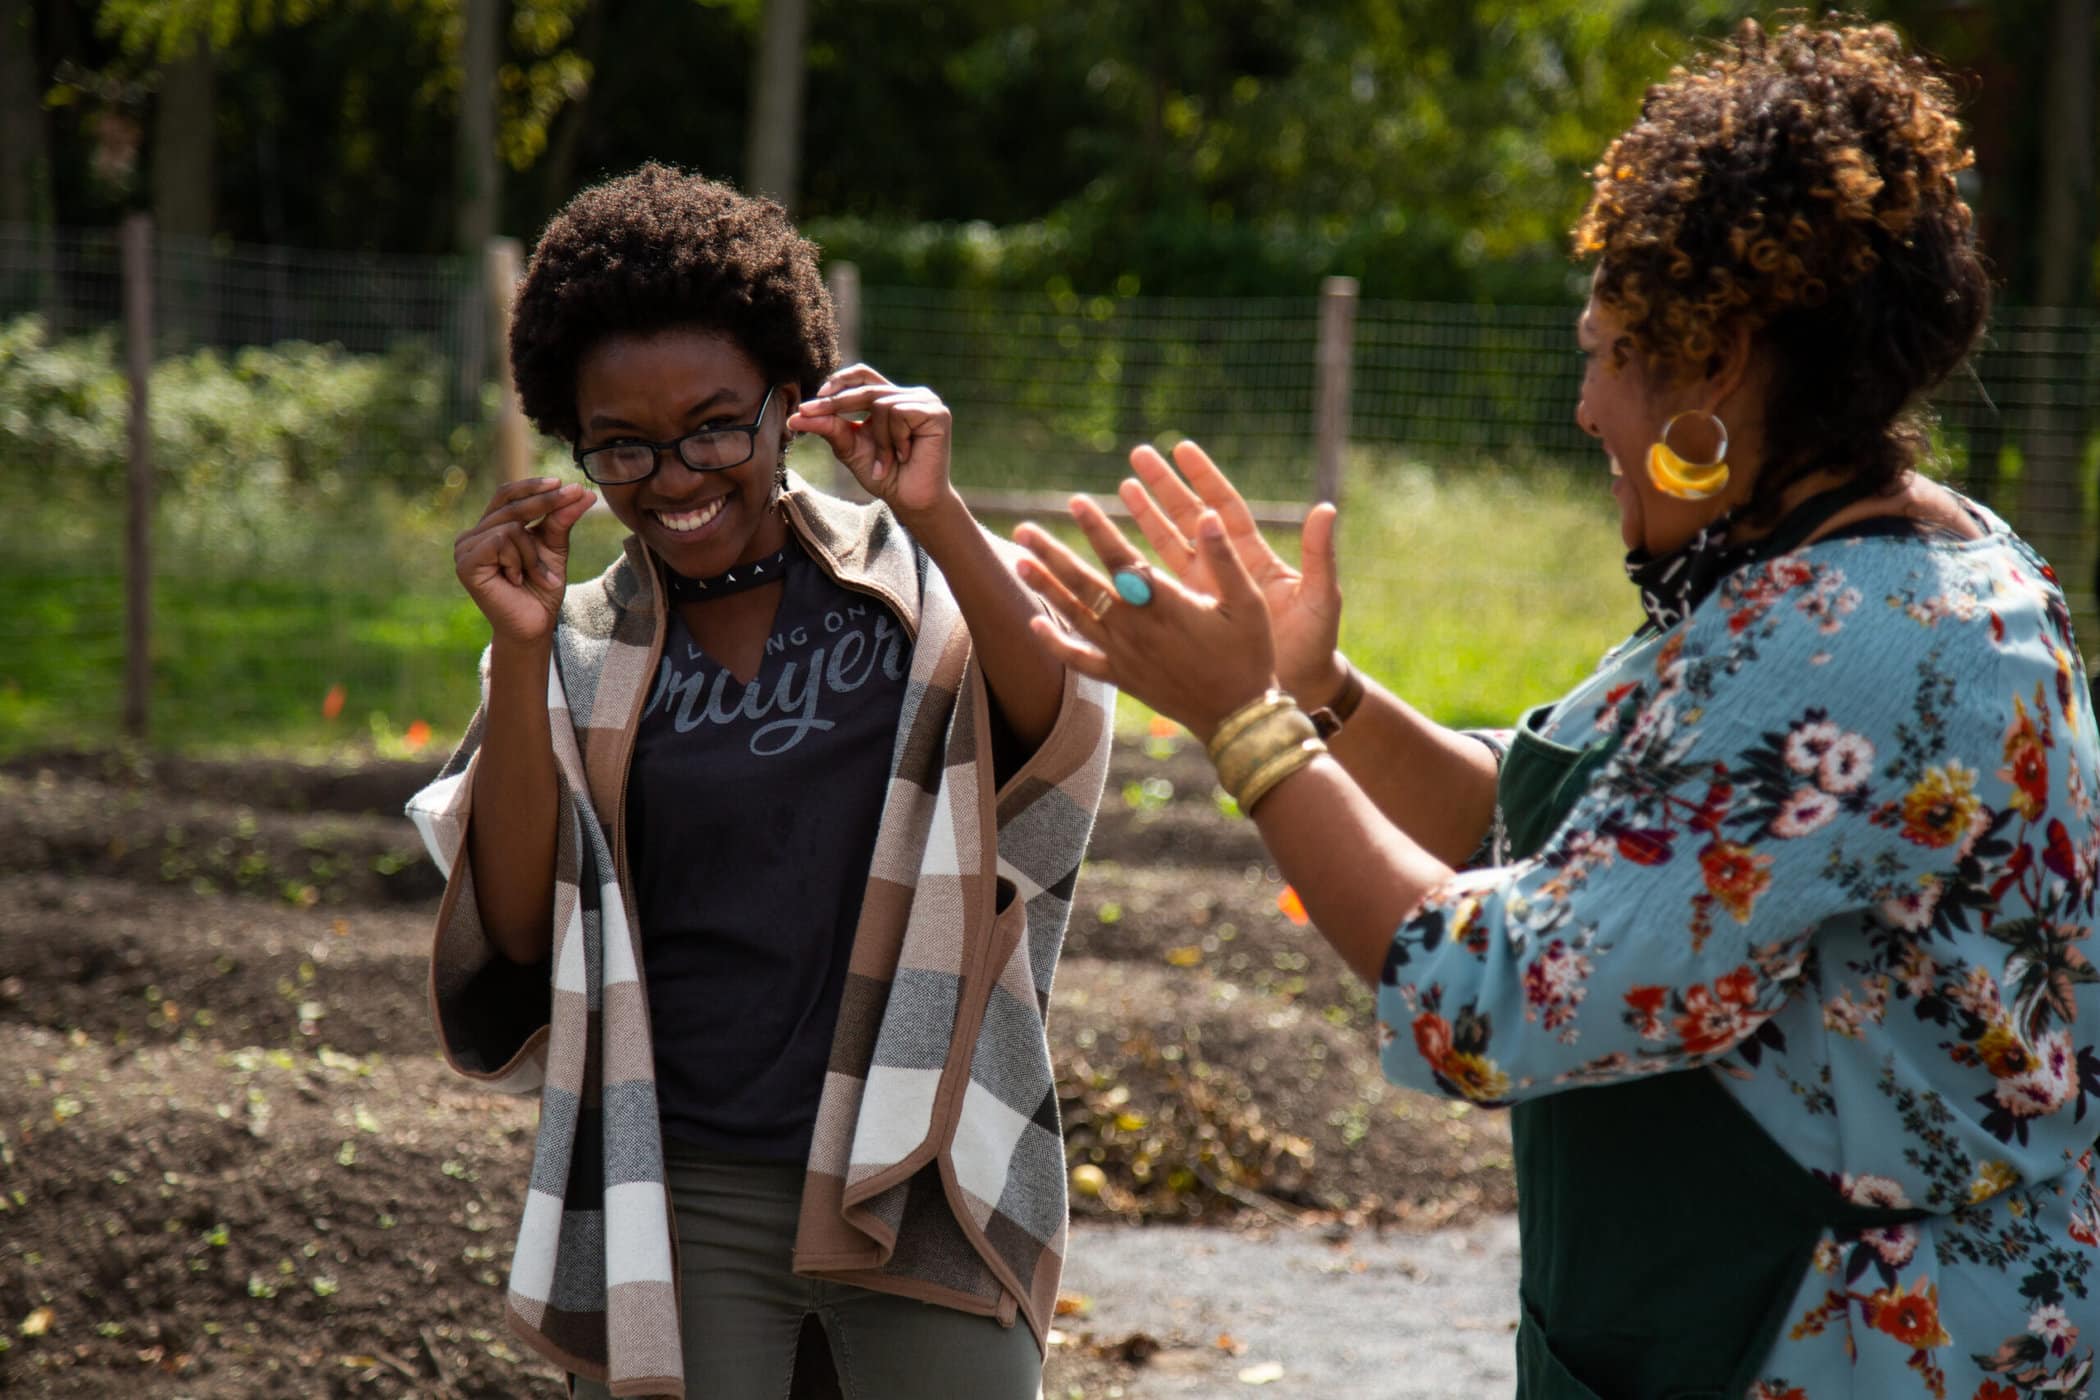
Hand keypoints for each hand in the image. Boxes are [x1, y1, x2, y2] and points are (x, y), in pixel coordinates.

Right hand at [453, 476, 595, 646]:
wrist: (535, 626)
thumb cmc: (542, 590)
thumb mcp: (555, 548)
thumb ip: (562, 519)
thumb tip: (583, 491)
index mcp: (489, 529)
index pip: (507, 495)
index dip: (532, 486)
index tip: (563, 481)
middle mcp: (472, 536)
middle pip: (511, 504)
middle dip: (547, 503)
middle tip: (575, 494)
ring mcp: (465, 549)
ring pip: (511, 525)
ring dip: (533, 552)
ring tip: (535, 575)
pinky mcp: (466, 563)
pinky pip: (502, 540)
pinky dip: (520, 559)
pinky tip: (517, 580)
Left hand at [788, 364, 954, 521]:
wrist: (911, 501)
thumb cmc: (885, 476)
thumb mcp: (851, 449)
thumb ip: (829, 428)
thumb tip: (795, 416)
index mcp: (892, 399)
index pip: (863, 376)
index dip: (839, 381)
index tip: (813, 400)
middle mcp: (910, 395)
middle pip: (866, 388)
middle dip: (837, 403)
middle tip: (808, 412)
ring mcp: (926, 402)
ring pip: (881, 404)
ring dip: (879, 439)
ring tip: (887, 462)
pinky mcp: (937, 413)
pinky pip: (899, 413)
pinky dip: (895, 439)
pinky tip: (906, 455)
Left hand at [1013, 499, 1278, 743]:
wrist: (1238, 718)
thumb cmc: (1249, 656)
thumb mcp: (1248, 603)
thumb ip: (1224, 558)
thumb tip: (1207, 514)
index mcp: (1166, 606)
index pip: (1121, 560)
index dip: (1097, 529)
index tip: (1076, 502)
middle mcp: (1136, 629)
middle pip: (1085, 585)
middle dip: (1053, 554)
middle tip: (1024, 529)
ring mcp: (1125, 656)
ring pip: (1076, 616)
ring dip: (1046, 588)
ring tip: (1019, 562)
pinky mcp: (1123, 678)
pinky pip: (1081, 660)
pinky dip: (1055, 644)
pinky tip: (1034, 624)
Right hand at [1120, 440, 1345, 706]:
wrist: (1300, 685)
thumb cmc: (1316, 643)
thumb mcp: (1321, 597)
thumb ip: (1319, 555)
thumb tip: (1326, 508)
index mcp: (1254, 557)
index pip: (1224, 506)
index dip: (1204, 477)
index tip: (1182, 448)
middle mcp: (1226, 567)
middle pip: (1190, 516)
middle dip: (1165, 485)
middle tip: (1139, 455)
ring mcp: (1207, 590)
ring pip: (1168, 544)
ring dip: (1146, 516)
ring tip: (1123, 486)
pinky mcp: (1192, 615)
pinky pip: (1161, 586)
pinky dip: (1139, 568)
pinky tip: (1115, 552)